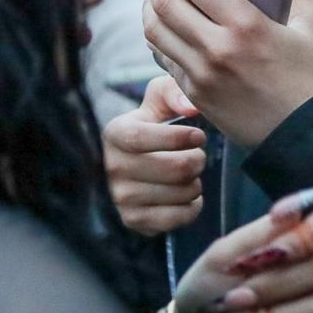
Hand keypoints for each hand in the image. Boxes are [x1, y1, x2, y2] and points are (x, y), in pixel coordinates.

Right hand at [103, 75, 207, 234]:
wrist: (143, 161)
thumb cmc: (157, 124)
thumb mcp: (161, 99)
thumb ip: (174, 92)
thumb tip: (190, 109)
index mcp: (115, 133)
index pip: (141, 138)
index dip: (177, 138)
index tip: (199, 135)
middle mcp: (112, 167)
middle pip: (173, 169)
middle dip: (197, 161)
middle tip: (199, 156)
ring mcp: (121, 197)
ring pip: (179, 194)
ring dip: (196, 184)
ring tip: (191, 175)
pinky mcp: (133, 220)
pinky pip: (176, 218)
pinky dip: (192, 208)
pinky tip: (188, 196)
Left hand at [141, 0, 312, 147]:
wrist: (302, 136)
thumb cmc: (309, 75)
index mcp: (247, 25)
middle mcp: (218, 49)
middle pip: (164, 2)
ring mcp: (201, 74)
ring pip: (154, 29)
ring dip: (147, 3)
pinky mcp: (193, 92)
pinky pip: (162, 56)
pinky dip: (156, 33)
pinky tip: (163, 22)